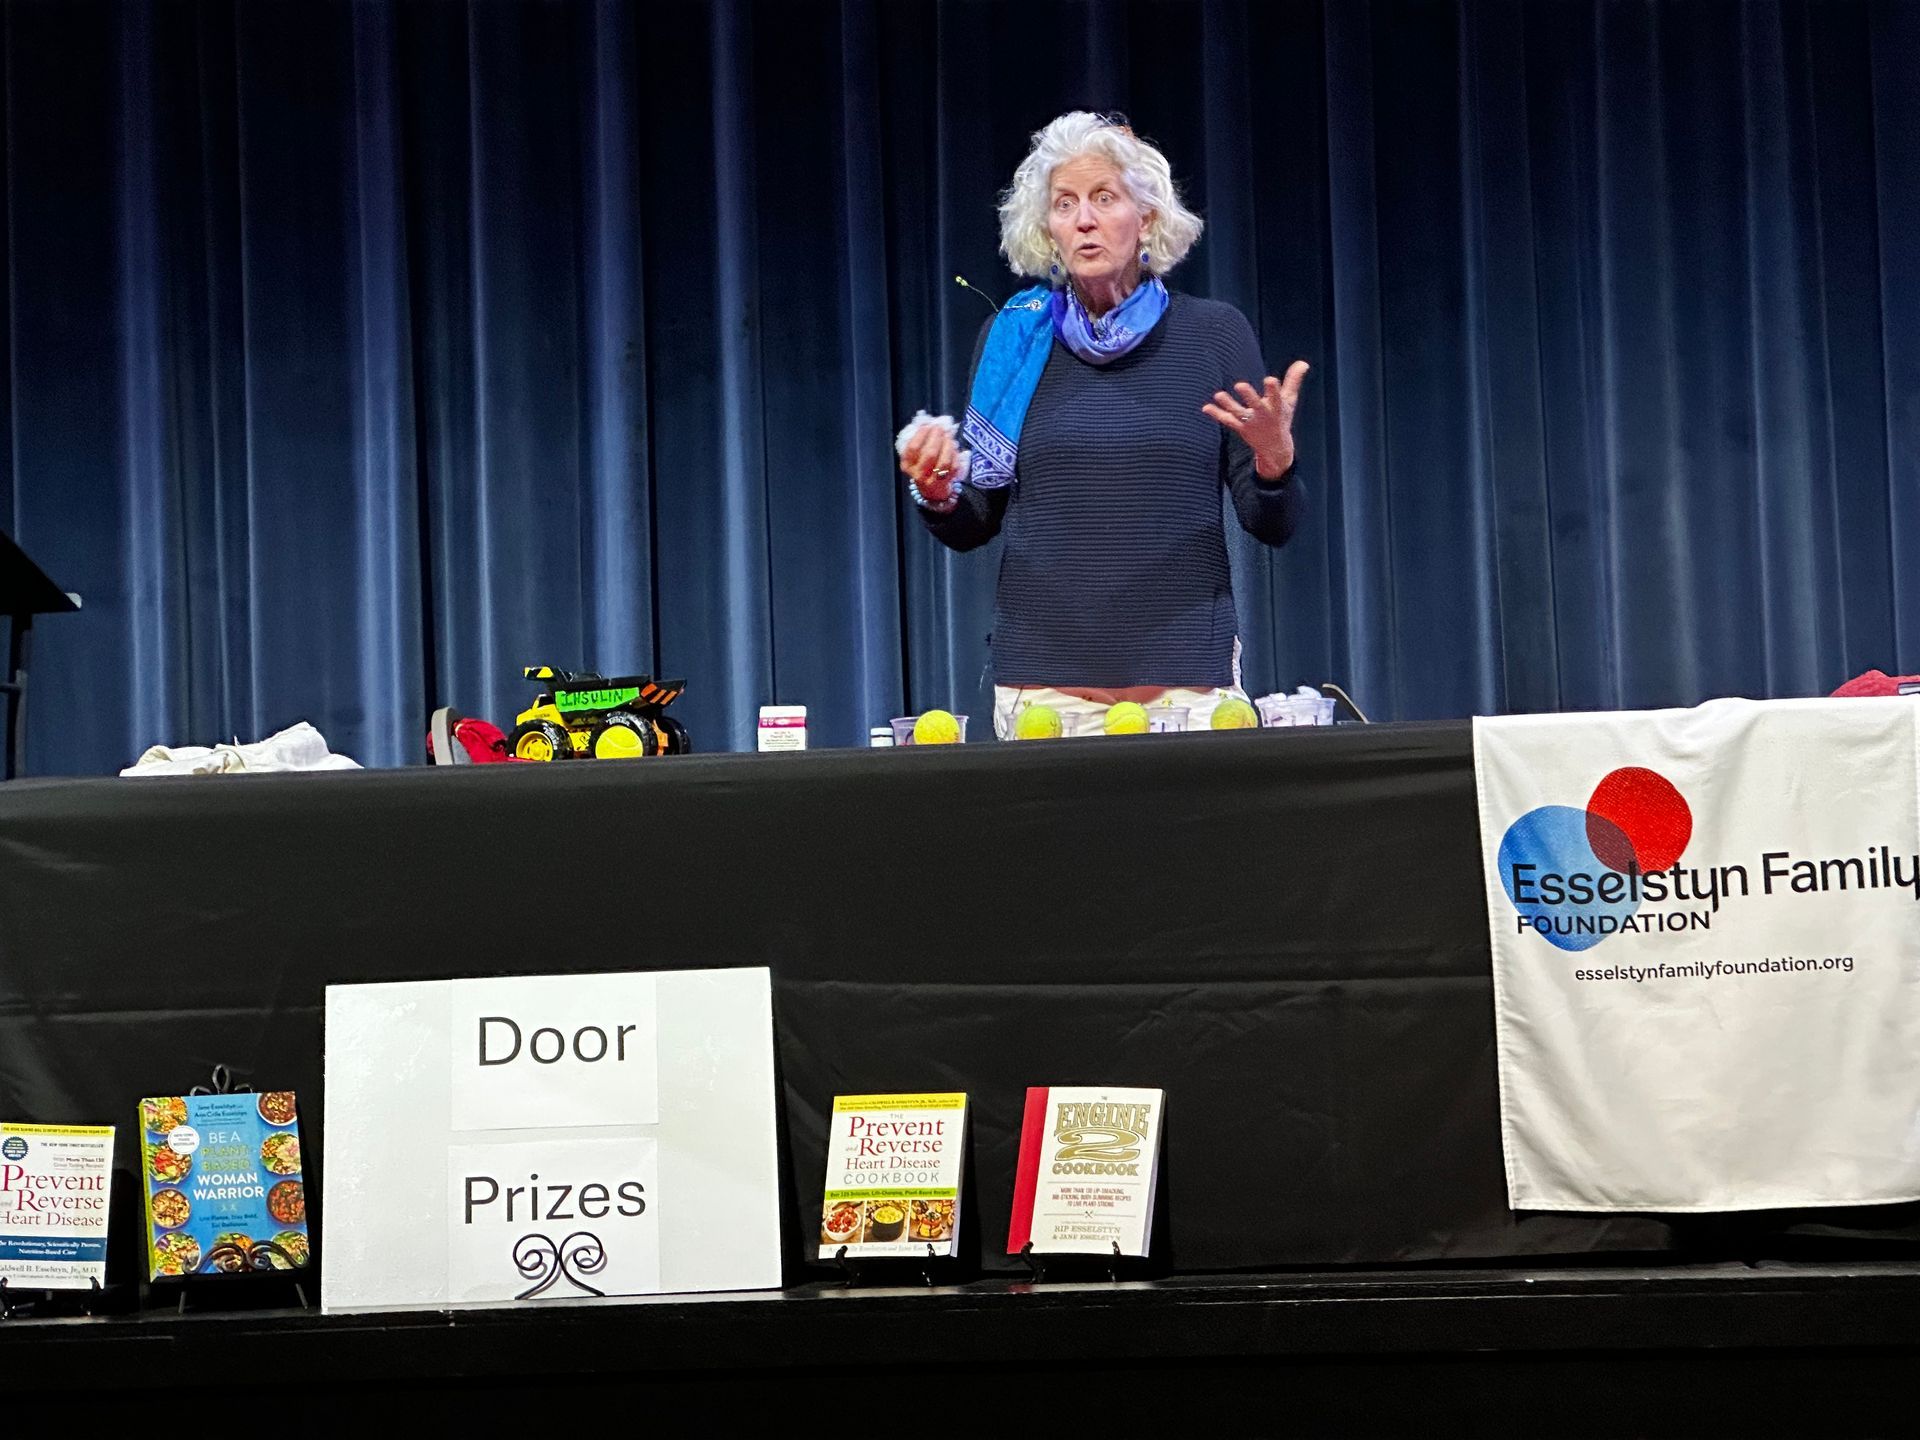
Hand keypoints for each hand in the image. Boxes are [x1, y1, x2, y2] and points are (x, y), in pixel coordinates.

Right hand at [899, 422, 959, 502]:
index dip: (921, 435)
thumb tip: (928, 421)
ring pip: (943, 461)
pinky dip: (955, 455)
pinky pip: (953, 467)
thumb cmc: (923, 467)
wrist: (932, 491)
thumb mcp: (915, 457)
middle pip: (929, 454)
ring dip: (948, 445)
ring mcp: (932, 480)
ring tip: (948, 436)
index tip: (928, 425)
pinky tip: (954, 446)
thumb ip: (920, 441)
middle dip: (937, 438)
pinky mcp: (945, 483)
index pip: (913, 449)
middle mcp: (918, 474)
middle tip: (940, 428)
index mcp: (907, 466)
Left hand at [1203, 360, 1308, 479]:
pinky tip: (1206, 407)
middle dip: (1249, 396)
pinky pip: (1227, 420)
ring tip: (1218, 395)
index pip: (1276, 397)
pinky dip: (1217, 414)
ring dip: (1228, 404)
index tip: (1270, 380)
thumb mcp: (1289, 400)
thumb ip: (1293, 381)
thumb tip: (1303, 363)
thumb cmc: (1282, 418)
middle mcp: (1263, 415)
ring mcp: (1251, 423)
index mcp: (1276, 408)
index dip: (1273, 389)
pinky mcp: (1241, 428)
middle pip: (1256, 405)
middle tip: (1240, 385)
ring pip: (1238, 413)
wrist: (1275, 447)